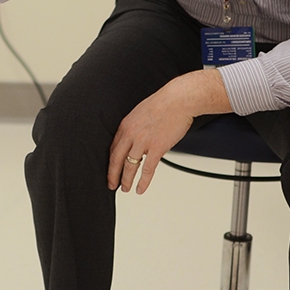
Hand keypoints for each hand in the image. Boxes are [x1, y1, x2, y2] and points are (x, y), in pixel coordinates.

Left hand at [107, 69, 230, 193]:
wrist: (179, 100)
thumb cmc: (164, 104)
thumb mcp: (140, 112)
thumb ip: (135, 127)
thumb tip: (136, 138)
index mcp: (126, 125)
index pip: (113, 148)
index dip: (110, 162)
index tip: (110, 170)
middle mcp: (131, 134)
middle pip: (116, 159)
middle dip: (112, 175)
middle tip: (111, 185)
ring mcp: (143, 142)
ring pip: (130, 166)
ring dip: (126, 180)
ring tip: (125, 189)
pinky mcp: (156, 148)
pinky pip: (147, 169)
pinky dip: (143, 181)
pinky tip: (140, 189)